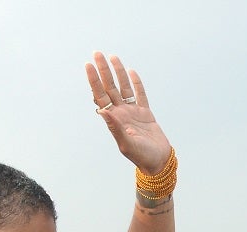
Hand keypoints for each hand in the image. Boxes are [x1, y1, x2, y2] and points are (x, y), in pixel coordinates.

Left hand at [86, 52, 171, 175]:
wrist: (158, 161)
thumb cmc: (141, 156)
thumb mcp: (126, 143)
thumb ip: (114, 127)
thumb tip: (102, 111)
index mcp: (114, 120)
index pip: (100, 96)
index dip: (94, 80)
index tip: (88, 65)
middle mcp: (121, 114)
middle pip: (109, 87)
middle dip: (103, 70)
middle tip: (97, 54)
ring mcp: (133, 112)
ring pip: (123, 88)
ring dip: (118, 72)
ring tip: (112, 57)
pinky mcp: (145, 114)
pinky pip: (140, 95)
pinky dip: (136, 83)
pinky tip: (131, 72)